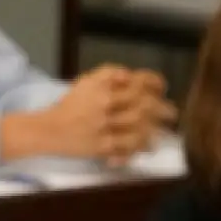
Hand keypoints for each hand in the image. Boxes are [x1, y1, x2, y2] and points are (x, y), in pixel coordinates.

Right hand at [27, 65, 176, 164]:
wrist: (48, 129)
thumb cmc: (72, 105)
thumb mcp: (87, 81)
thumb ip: (110, 74)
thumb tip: (132, 75)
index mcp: (101, 85)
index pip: (136, 80)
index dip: (155, 84)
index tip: (162, 89)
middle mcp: (104, 103)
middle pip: (142, 104)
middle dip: (162, 109)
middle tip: (172, 114)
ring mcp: (103, 126)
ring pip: (138, 126)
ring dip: (155, 129)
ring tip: (164, 132)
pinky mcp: (101, 146)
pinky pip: (127, 147)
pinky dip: (140, 147)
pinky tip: (149, 146)